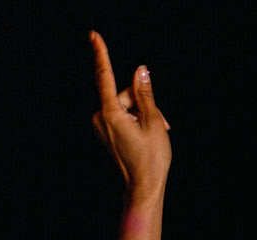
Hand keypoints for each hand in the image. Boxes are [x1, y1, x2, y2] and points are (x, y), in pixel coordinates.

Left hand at [89, 30, 170, 203]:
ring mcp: (101, 126)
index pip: (104, 76)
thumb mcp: (153, 122)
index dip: (101, 54)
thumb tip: (140, 71)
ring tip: (157, 132)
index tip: (94, 36)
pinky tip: (146, 134)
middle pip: (122, 95)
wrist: (143, 187)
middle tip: (163, 123)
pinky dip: (135, 121)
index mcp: (110, 113)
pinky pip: (120, 117)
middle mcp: (100, 118)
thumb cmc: (151, 157)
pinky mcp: (105, 133)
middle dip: (142, 103)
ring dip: (142, 114)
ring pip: (123, 107)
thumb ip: (145, 94)